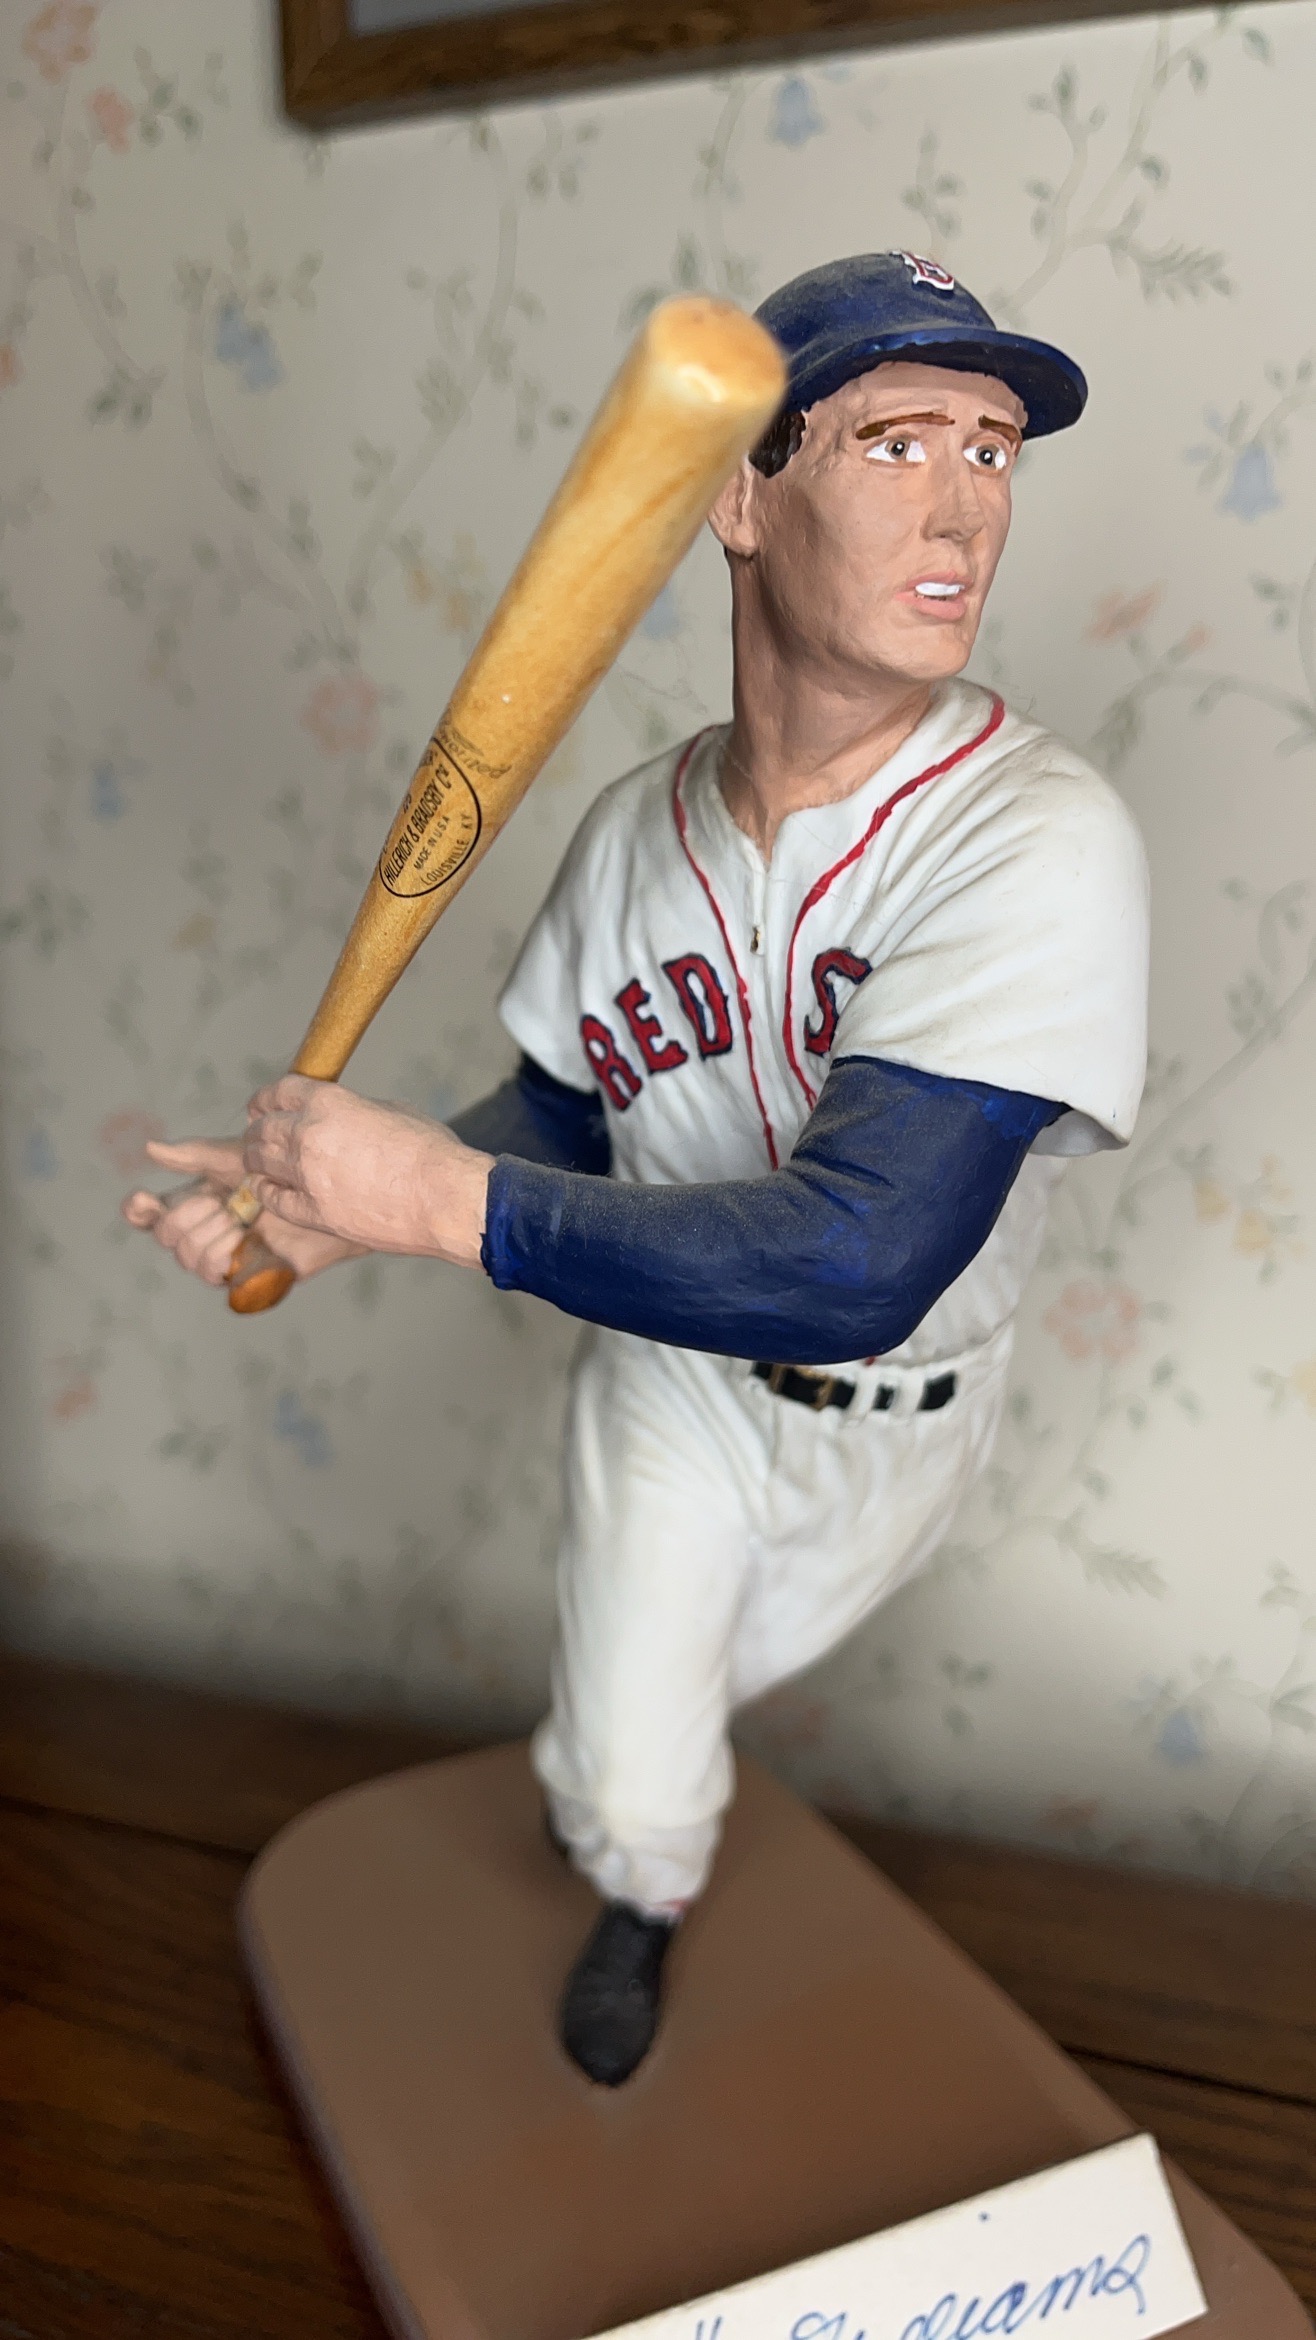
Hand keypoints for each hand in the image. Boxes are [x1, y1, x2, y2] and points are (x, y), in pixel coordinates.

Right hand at [122, 1136, 366, 1288]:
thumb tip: (151, 1148)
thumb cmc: (283, 1174)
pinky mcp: (244, 1275)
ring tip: (239, 1220)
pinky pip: (214, 1276)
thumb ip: (194, 1155)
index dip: (139, 1210)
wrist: (323, 1197)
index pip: (151, 1214)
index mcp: (196, 1203)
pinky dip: (223, 1256)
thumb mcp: (237, 1158)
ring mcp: (222, 1256)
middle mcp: (203, 1232)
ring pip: (188, 1257)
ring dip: (210, 1234)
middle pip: (167, 1235)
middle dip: (190, 1215)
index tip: (143, 1198)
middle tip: (223, 1202)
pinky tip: (242, 1239)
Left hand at [241, 1077, 491, 1268]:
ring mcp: (307, 1177)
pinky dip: (265, 1190)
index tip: (263, 1103)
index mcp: (329, 1103)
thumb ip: (356, 1110)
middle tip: (257, 1131)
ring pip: (259, 1161)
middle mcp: (308, 1136)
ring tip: (256, 1157)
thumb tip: (344, 1117)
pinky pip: (274, 1198)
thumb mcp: (393, 1110)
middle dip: (256, 1127)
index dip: (267, 1097)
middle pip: (262, 1127)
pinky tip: (265, 1186)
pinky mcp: (313, 1213)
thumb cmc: (430, 1153)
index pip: (280, 1092)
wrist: (443, 1198)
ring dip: (255, 1156)